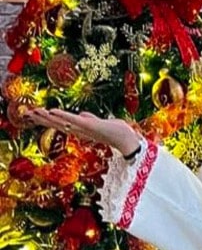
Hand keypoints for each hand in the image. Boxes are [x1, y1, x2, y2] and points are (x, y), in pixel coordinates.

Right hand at [21, 106, 140, 155]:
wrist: (127, 139)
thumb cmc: (114, 131)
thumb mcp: (99, 123)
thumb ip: (89, 119)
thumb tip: (82, 115)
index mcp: (79, 129)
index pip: (58, 123)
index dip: (45, 119)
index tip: (31, 114)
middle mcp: (79, 131)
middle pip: (56, 123)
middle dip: (41, 119)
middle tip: (26, 113)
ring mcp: (84, 129)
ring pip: (62, 122)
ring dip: (47, 117)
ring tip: (34, 111)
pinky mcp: (91, 126)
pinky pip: (74, 120)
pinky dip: (63, 115)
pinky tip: (53, 111)